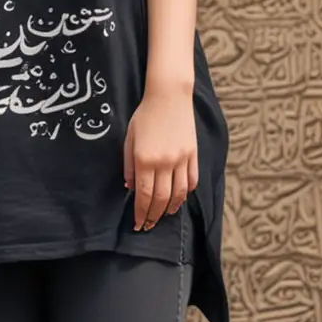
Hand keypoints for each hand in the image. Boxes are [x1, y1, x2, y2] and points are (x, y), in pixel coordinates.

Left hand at [123, 83, 196, 231]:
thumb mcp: (130, 138)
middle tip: (148, 226)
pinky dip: (185, 194)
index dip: (140, 212)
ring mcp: (181, 159)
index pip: (142, 194)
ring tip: (163, 216)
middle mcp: (164, 162)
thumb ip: (128, 164)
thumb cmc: (145, 116)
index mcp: (145, 159)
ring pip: (178, 194)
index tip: (137, 224)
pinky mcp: (193, 155)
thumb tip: (129, 187)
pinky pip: (191, 181)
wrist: (169, 96)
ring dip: (170, 209)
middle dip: (153, 216)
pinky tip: (178, 199)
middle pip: (160, 198)